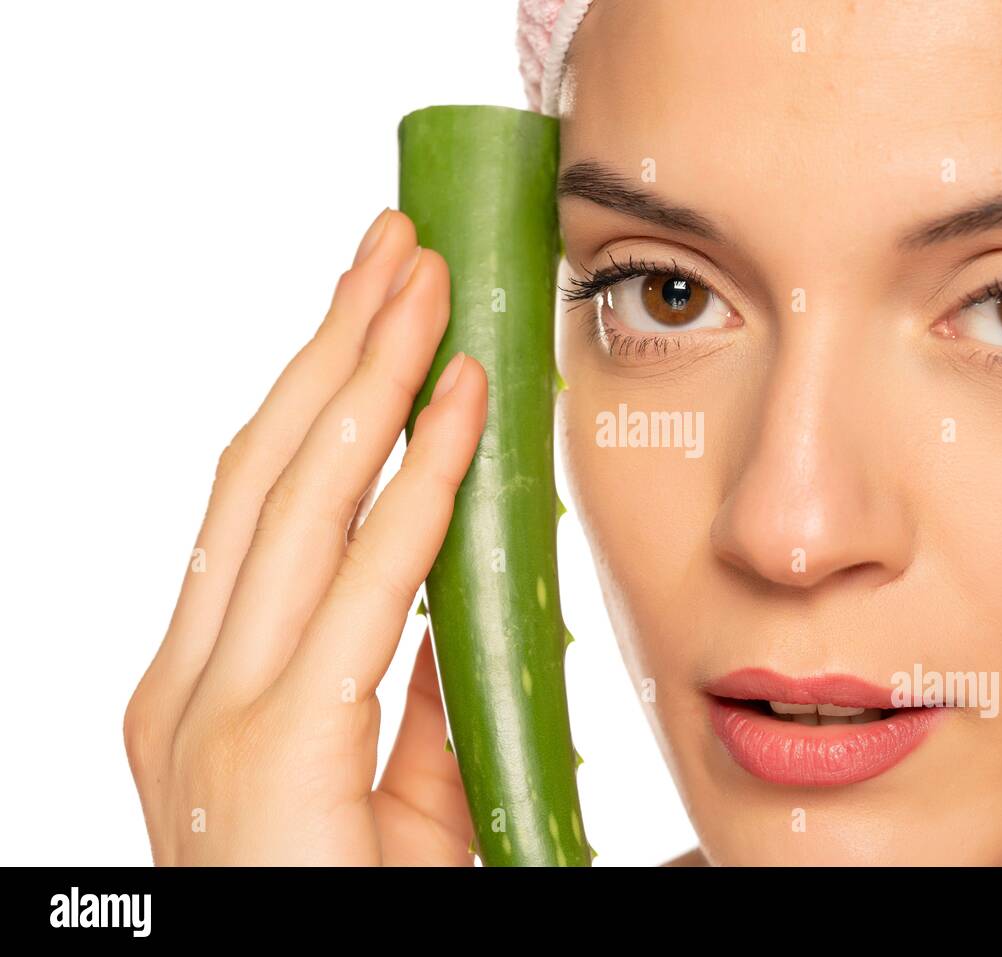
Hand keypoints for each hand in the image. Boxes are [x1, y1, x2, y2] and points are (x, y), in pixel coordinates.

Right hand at [124, 208, 487, 864]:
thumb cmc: (358, 902)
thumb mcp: (399, 789)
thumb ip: (418, 696)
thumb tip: (453, 606)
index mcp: (210, 679)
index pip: (263, 496)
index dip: (322, 391)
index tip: (379, 312)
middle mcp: (193, 677)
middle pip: (267, 464)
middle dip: (338, 343)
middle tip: (400, 247)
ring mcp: (217, 708)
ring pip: (295, 492)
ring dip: (368, 370)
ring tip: (424, 280)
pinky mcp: (276, 745)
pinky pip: (365, 580)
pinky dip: (416, 480)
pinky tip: (460, 403)